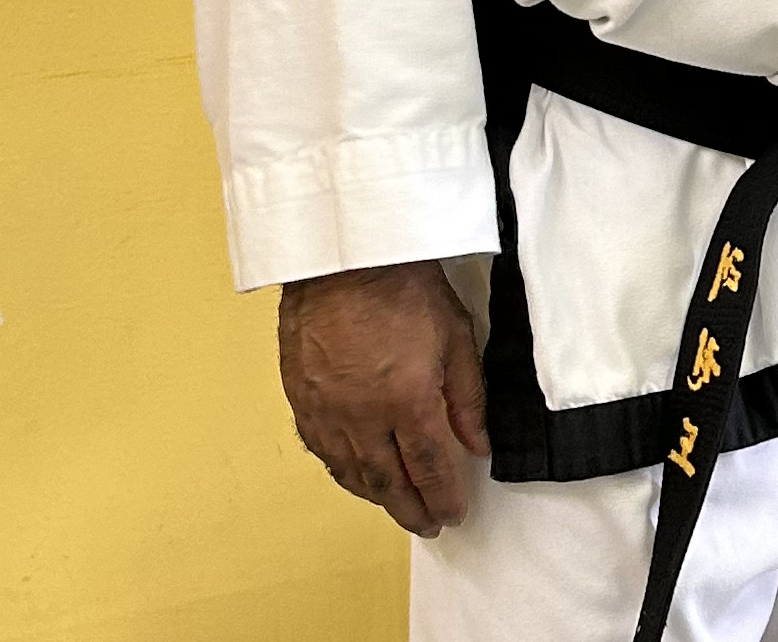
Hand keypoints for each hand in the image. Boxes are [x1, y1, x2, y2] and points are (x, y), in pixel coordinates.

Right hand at [278, 259, 490, 536]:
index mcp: (407, 400)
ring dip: (377, 496)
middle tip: (427, 523)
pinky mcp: (300, 396)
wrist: (346, 253)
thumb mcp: (455, 333)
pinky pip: (320, 450)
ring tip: (396, 505)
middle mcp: (363, 415)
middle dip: (411, 509)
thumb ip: (467, 396)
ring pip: (351, 472)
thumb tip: (477, 443)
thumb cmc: (402, 283)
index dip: (443, 497)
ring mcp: (326, 409)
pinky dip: (342, 470)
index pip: (429, 468)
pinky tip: (354, 474)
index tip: (453, 512)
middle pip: (388, 482)